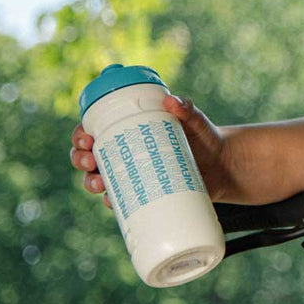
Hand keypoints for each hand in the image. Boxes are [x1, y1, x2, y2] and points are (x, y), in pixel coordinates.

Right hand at [71, 94, 235, 205]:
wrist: (223, 166)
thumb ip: (186, 108)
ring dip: (90, 182)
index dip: (81, 134)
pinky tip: (110, 202)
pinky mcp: (143, 194)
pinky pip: (119, 201)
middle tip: (91, 160)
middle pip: (89, 155)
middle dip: (80, 159)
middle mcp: (125, 152)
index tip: (86, 137)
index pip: (95, 128)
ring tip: (100, 184)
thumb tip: (172, 101)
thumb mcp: (195, 120)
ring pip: (98, 179)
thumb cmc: (205, 137)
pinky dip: (111, 202)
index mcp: (129, 129)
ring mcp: (132, 175)